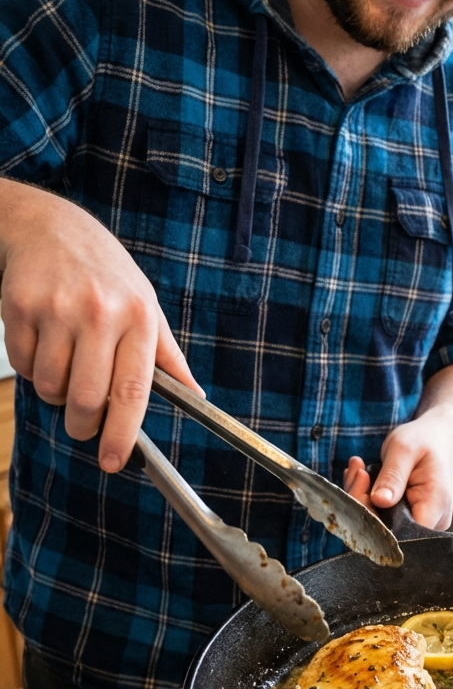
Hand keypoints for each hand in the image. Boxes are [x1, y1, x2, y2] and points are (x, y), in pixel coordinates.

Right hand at [0, 181, 201, 472]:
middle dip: (82, 424)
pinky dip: (33, 368)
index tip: (114, 461)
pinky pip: (24, 366)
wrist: (51, 227)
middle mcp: (100, 313)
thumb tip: (196, 395)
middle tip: (83, 423)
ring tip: (65, 364)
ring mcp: (58, 309)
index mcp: (139, 317)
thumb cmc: (106, 273)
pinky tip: (44, 341)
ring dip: (55, 392)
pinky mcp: (21, 307)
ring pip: (50, 388)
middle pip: (85, 399)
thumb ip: (167, 356)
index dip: (122, 432)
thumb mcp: (147, 305)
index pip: (132, 390)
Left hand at [342, 409, 452, 529]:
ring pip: (380, 524)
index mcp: (435, 505)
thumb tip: (379, 501)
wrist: (438, 439)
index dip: (374, 517)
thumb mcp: (404, 449)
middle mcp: (432, 522)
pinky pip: (381, 516)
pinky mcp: (408, 519)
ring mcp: (420, 523)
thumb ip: (393, 476)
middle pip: (388, 531)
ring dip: (362, 498)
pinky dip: (367, 498)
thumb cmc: (424, 440)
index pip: (402, 533)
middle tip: (358, 470)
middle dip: (363, 503)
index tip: (363, 482)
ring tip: (358, 469)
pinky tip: (362, 476)